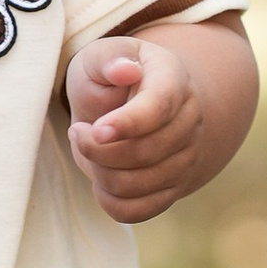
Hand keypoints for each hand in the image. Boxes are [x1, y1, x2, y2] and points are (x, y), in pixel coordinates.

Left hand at [66, 31, 210, 221]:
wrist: (132, 104)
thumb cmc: (110, 78)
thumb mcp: (101, 57)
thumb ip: (109, 59)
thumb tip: (126, 70)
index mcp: (174, 80)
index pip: (159, 108)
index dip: (126, 123)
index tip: (94, 129)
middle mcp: (189, 121)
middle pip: (145, 153)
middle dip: (98, 149)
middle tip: (77, 131)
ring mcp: (186, 158)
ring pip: (138, 185)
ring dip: (100, 173)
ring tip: (89, 150)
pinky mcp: (173, 188)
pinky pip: (139, 211)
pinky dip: (110, 200)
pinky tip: (100, 178)